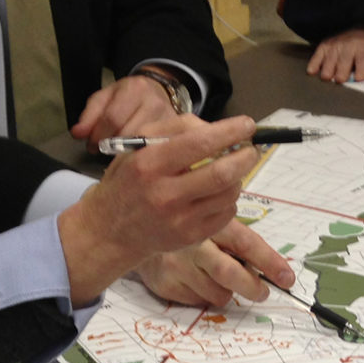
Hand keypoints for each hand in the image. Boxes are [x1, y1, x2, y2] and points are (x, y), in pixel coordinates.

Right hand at [58, 116, 263, 304]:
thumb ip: (174, 130)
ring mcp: (180, 219)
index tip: (248, 125)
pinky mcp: (190, 237)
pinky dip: (229, 200)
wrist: (112, 229)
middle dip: (245, 157)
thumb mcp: (138, 145)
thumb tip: (216, 128)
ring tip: (232, 170)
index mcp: (150, 164)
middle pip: (221, 173)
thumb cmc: (129, 180)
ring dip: (238, 178)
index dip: (230, 132)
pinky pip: (225, 214)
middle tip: (251, 150)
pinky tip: (219, 193)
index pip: (199, 143)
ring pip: (228, 194)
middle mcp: (165, 194)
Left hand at [71, 74, 182, 150]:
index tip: (90, 144)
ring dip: (125, 154)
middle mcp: (154, 103)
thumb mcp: (106, 98)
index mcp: (134, 89)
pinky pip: (155, 152)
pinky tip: (134, 156)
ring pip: (142, 147)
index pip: (112, 118)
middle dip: (109, 146)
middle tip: (101, 150)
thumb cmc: (128, 98)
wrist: (158, 92)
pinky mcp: (177, 136)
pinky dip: (141, 157)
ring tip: (117, 153)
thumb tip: (77, 134)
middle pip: (127, 134)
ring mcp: (169, 120)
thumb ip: (89, 115)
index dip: (97, 136)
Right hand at [138, 220, 296, 307]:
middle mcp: (191, 243)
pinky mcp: (165, 285)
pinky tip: (197, 281)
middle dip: (252, 287)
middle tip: (262, 292)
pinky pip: (199, 302)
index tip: (287, 278)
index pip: (245, 242)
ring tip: (219, 279)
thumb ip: (237, 242)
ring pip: (217, 294)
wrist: (137, 231)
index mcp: (208, 221)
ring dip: (228, 292)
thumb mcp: (212, 222)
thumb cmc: (186, 228)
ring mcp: (176, 266)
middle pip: (228, 273)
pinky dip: (206, 296)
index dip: (269, 262)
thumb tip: (272, 270)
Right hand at [306, 28, 363, 83]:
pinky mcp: (324, 46)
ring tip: (332, 76)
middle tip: (343, 78)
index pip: (361, 67)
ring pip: (327, 69)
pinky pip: (316, 58)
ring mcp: (335, 47)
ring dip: (328, 75)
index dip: (359, 74)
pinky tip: (316, 72)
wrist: (355, 22)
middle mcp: (348, 48)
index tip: (358, 78)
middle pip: (341, 71)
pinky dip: (314, 67)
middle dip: (341, 77)